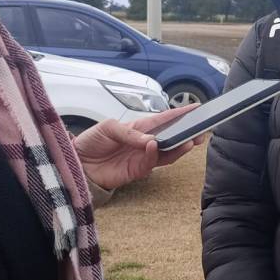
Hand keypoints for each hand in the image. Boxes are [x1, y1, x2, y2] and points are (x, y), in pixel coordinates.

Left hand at [73, 106, 203, 189]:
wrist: (77, 163)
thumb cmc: (91, 142)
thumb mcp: (108, 128)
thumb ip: (130, 133)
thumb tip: (151, 141)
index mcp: (139, 128)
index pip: (164, 120)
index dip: (180, 115)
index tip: (196, 109)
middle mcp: (144, 143)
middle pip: (171, 139)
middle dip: (187, 135)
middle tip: (201, 132)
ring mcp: (142, 158)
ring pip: (167, 154)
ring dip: (178, 148)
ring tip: (188, 142)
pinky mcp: (136, 171)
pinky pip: (151, 164)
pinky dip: (155, 155)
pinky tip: (156, 146)